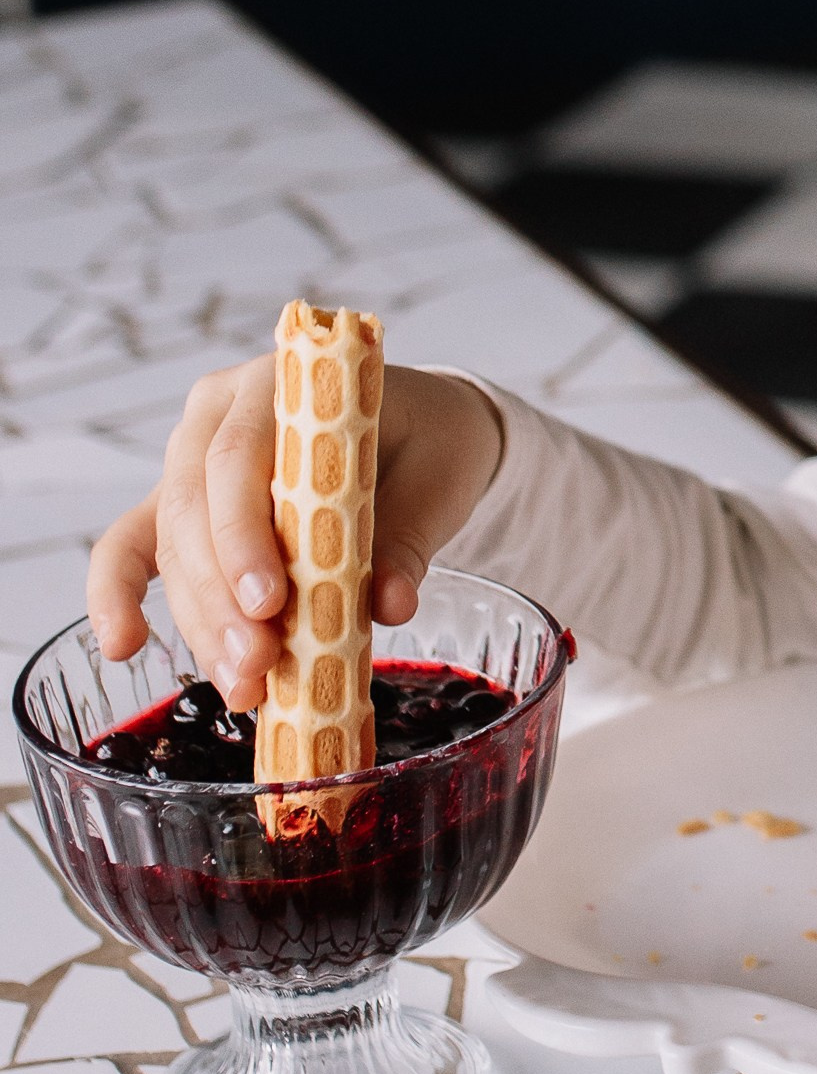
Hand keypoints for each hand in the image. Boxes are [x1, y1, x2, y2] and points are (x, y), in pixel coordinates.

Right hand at [87, 363, 506, 707]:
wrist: (420, 429)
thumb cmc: (426, 444)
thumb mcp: (438, 481)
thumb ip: (409, 541)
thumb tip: (390, 605)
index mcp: (278, 385)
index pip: (238, 457)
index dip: (243, 536)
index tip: (269, 605)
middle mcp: (217, 415)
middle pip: (193, 509)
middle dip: (219, 599)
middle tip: (256, 667)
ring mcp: (190, 460)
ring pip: (172, 546)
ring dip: (199, 622)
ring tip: (242, 688)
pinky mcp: (180, 507)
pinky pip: (132, 549)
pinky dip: (119, 598)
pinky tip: (121, 647)